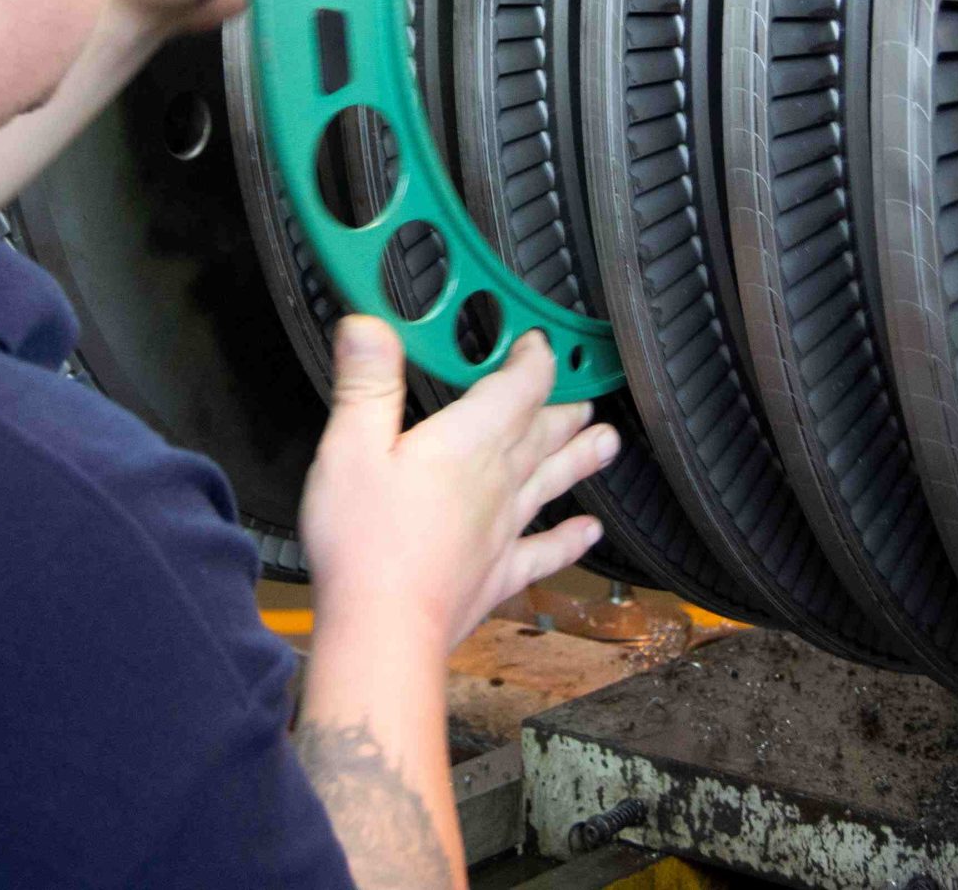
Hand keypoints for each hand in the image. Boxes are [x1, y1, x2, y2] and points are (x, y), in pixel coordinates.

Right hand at [299, 317, 616, 655]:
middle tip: (586, 395)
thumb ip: (366, 383)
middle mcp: (497, 481)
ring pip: (552, 483)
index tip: (538, 343)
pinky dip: (570, 540)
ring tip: (607, 443)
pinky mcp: (498, 574)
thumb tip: (369, 326)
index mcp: (468, 442)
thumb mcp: (351, 447)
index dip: (533, 360)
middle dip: (563, 408)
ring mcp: (503, 530)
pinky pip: (545, 551)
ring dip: (580, 459)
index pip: (518, 388)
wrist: (385, 631)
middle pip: (542, 433)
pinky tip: (590, 533)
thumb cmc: (364, 542)